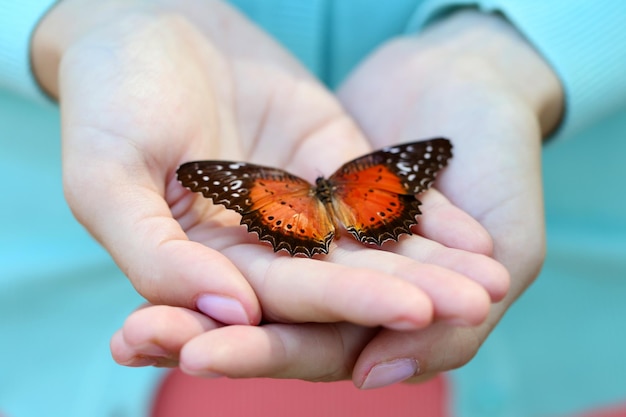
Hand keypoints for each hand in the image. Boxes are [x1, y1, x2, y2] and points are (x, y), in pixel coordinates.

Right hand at [33, 0, 507, 344]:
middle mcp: (258, 248)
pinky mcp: (329, 165)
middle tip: (471, 304)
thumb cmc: (109, 99)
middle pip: (337, 281)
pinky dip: (425, 213)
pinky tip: (475, 231)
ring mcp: (298, 207)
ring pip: (368, 246)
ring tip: (492, 279)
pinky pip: (379, 195)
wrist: (143, 22)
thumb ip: (154, 255)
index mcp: (204, 265)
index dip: (341, 307)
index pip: (277, 300)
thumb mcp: (105, 177)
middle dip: (404, 293)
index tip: (408, 314)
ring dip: (430, 263)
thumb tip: (228, 311)